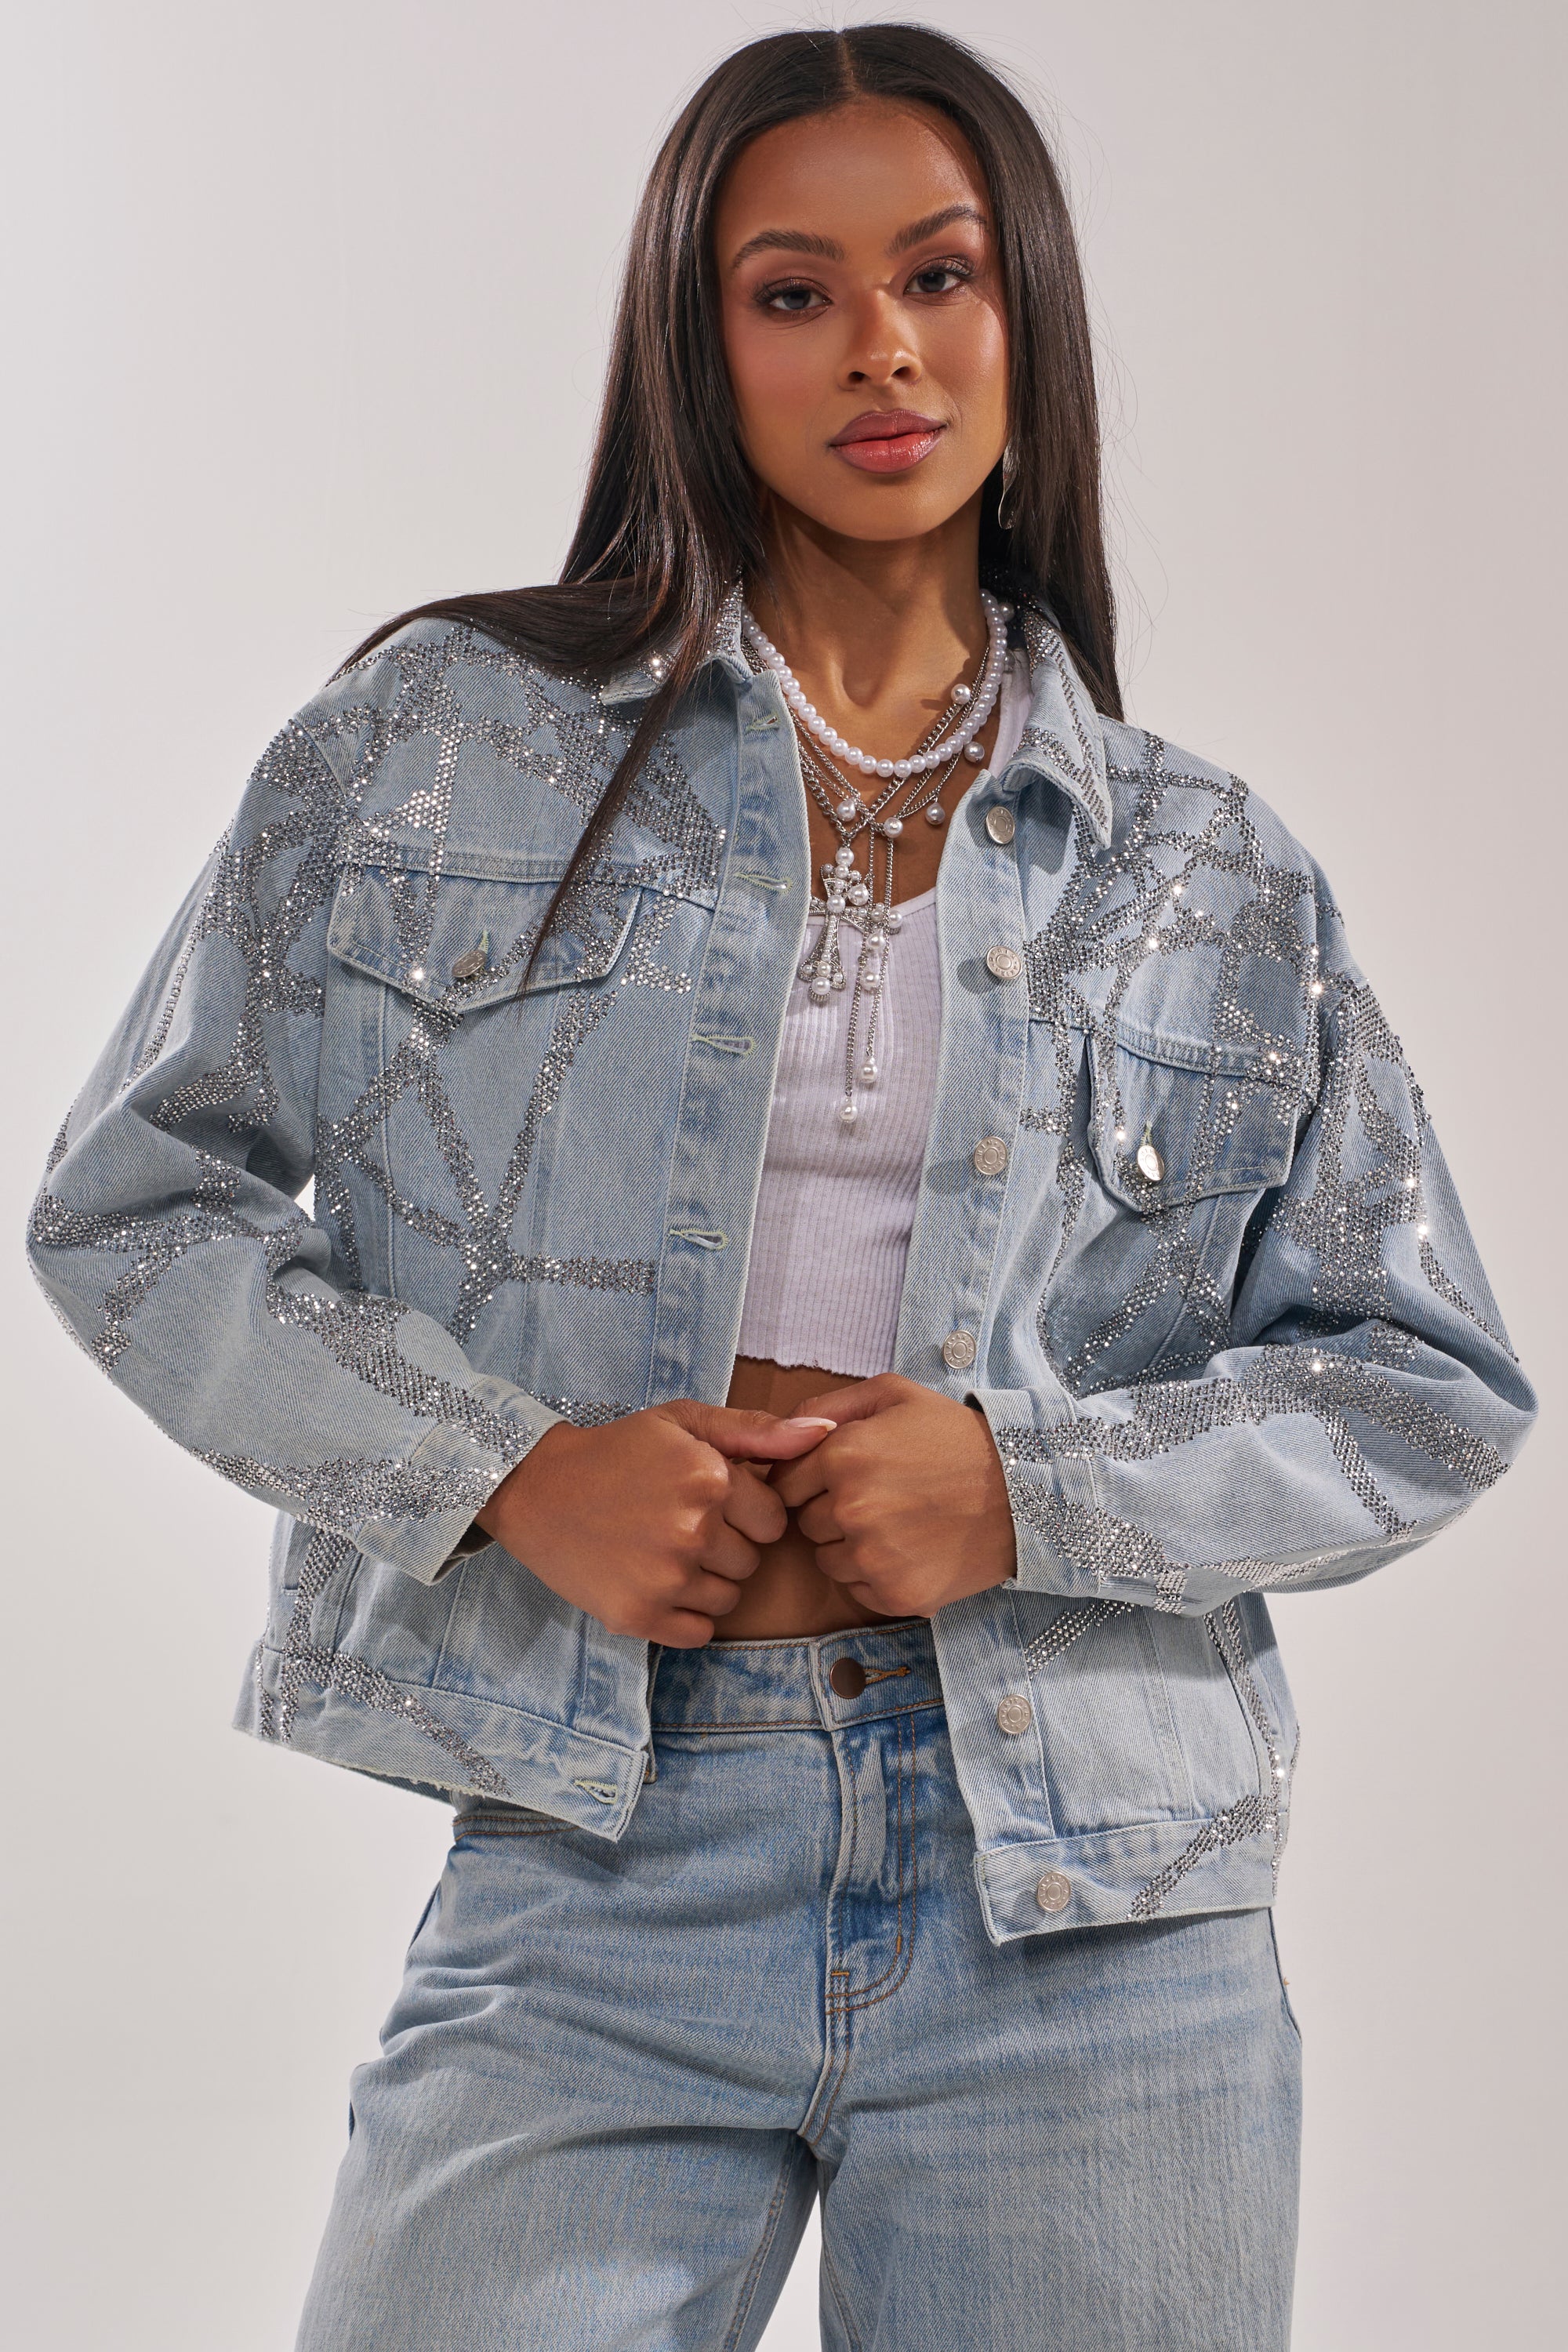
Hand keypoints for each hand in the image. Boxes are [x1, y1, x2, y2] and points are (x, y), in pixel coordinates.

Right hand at [475, 1401, 834, 1646]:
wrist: (537, 1488)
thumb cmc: (619, 1451)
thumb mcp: (685, 1422)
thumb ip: (757, 1430)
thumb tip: (827, 1436)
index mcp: (711, 1478)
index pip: (774, 1522)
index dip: (747, 1514)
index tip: (711, 1504)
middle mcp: (693, 1530)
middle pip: (751, 1563)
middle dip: (727, 1547)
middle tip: (679, 1526)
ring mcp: (666, 1578)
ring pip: (728, 1600)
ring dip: (706, 1583)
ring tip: (663, 1552)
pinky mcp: (639, 1617)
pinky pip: (699, 1634)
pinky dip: (684, 1616)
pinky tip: (655, 1583)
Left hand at [771, 1374, 1015, 1617]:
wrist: (1023, 1492)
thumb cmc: (955, 1437)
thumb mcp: (893, 1394)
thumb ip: (826, 1405)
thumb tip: (781, 1431)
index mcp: (842, 1455)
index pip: (785, 1482)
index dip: (811, 1477)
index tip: (842, 1476)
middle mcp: (851, 1509)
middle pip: (805, 1523)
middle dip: (831, 1510)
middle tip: (880, 1496)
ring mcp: (874, 1558)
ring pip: (827, 1560)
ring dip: (849, 1546)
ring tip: (897, 1523)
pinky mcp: (896, 1596)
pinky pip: (857, 1590)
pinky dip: (875, 1576)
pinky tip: (910, 1550)